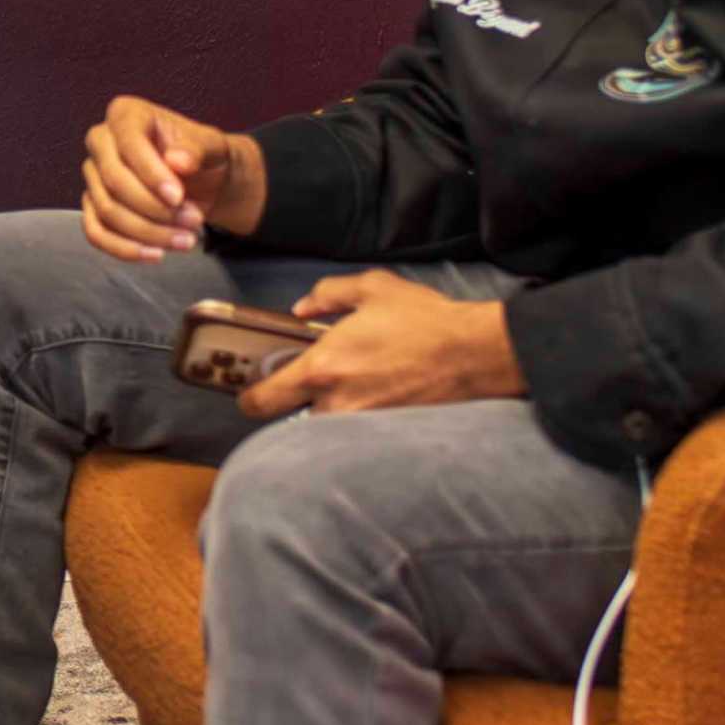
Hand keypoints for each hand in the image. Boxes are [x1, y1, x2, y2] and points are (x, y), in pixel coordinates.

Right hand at [81, 96, 267, 261]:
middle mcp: (101, 141)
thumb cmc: (201, 155)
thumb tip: (177, 161)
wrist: (201, 180)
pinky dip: (125, 249)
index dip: (151, 174)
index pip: (128, 143)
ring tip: (187, 240)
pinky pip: (96, 232)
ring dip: (148, 232)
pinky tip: (156, 255)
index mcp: (125, 114)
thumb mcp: (211, 146)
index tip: (178, 197)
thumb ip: (196, 149)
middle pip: (113, 181)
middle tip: (193, 221)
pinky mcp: (93, 206)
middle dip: (154, 209)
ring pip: (108, 211)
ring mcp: (93, 176)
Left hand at [240, 271, 526, 419]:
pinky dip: (356, 424)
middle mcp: (336, 404)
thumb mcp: (372, 289)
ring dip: (327, 413)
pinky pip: (356, 435)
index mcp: (321, 368)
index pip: (262, 401)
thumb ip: (328, 295)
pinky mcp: (387, 436)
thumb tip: (302, 308)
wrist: (475, 354)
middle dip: (293, 406)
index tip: (251, 392)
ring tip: (351, 388)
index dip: (249, 398)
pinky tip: (376, 398)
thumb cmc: (424, 319)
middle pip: (292, 419)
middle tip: (304, 388)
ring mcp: (362, 425)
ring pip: (325, 429)